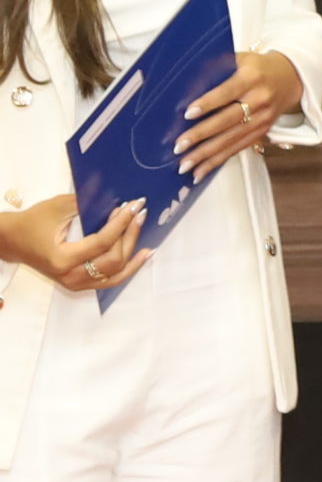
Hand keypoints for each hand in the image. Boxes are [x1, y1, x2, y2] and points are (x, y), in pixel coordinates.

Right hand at [0, 194, 150, 292]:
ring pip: (115, 275)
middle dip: (130, 235)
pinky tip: (141, 256)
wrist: (11, 241)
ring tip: (149, 238)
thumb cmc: (32, 222)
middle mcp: (71, 276)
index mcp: (63, 258)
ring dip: (133, 255)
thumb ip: (88, 203)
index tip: (135, 205)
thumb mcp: (58, 207)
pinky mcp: (79, 283)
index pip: (102, 242)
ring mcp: (75, 283)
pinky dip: (127, 269)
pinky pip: (109, 280)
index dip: (122, 223)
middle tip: (139, 214)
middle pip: (113, 260)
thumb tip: (119, 198)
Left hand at [174, 51, 302, 180]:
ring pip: (231, 139)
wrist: (292, 77)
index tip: (188, 113)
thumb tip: (183, 84)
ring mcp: (263, 118)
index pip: (228, 92)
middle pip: (228, 120)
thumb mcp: (241, 58)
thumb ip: (218, 68)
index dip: (209, 103)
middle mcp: (259, 99)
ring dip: (206, 154)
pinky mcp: (262, 131)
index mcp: (252, 78)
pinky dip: (218, 161)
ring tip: (184, 165)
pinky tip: (200, 172)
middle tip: (178, 146)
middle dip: (201, 135)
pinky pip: (238, 149)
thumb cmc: (257, 66)